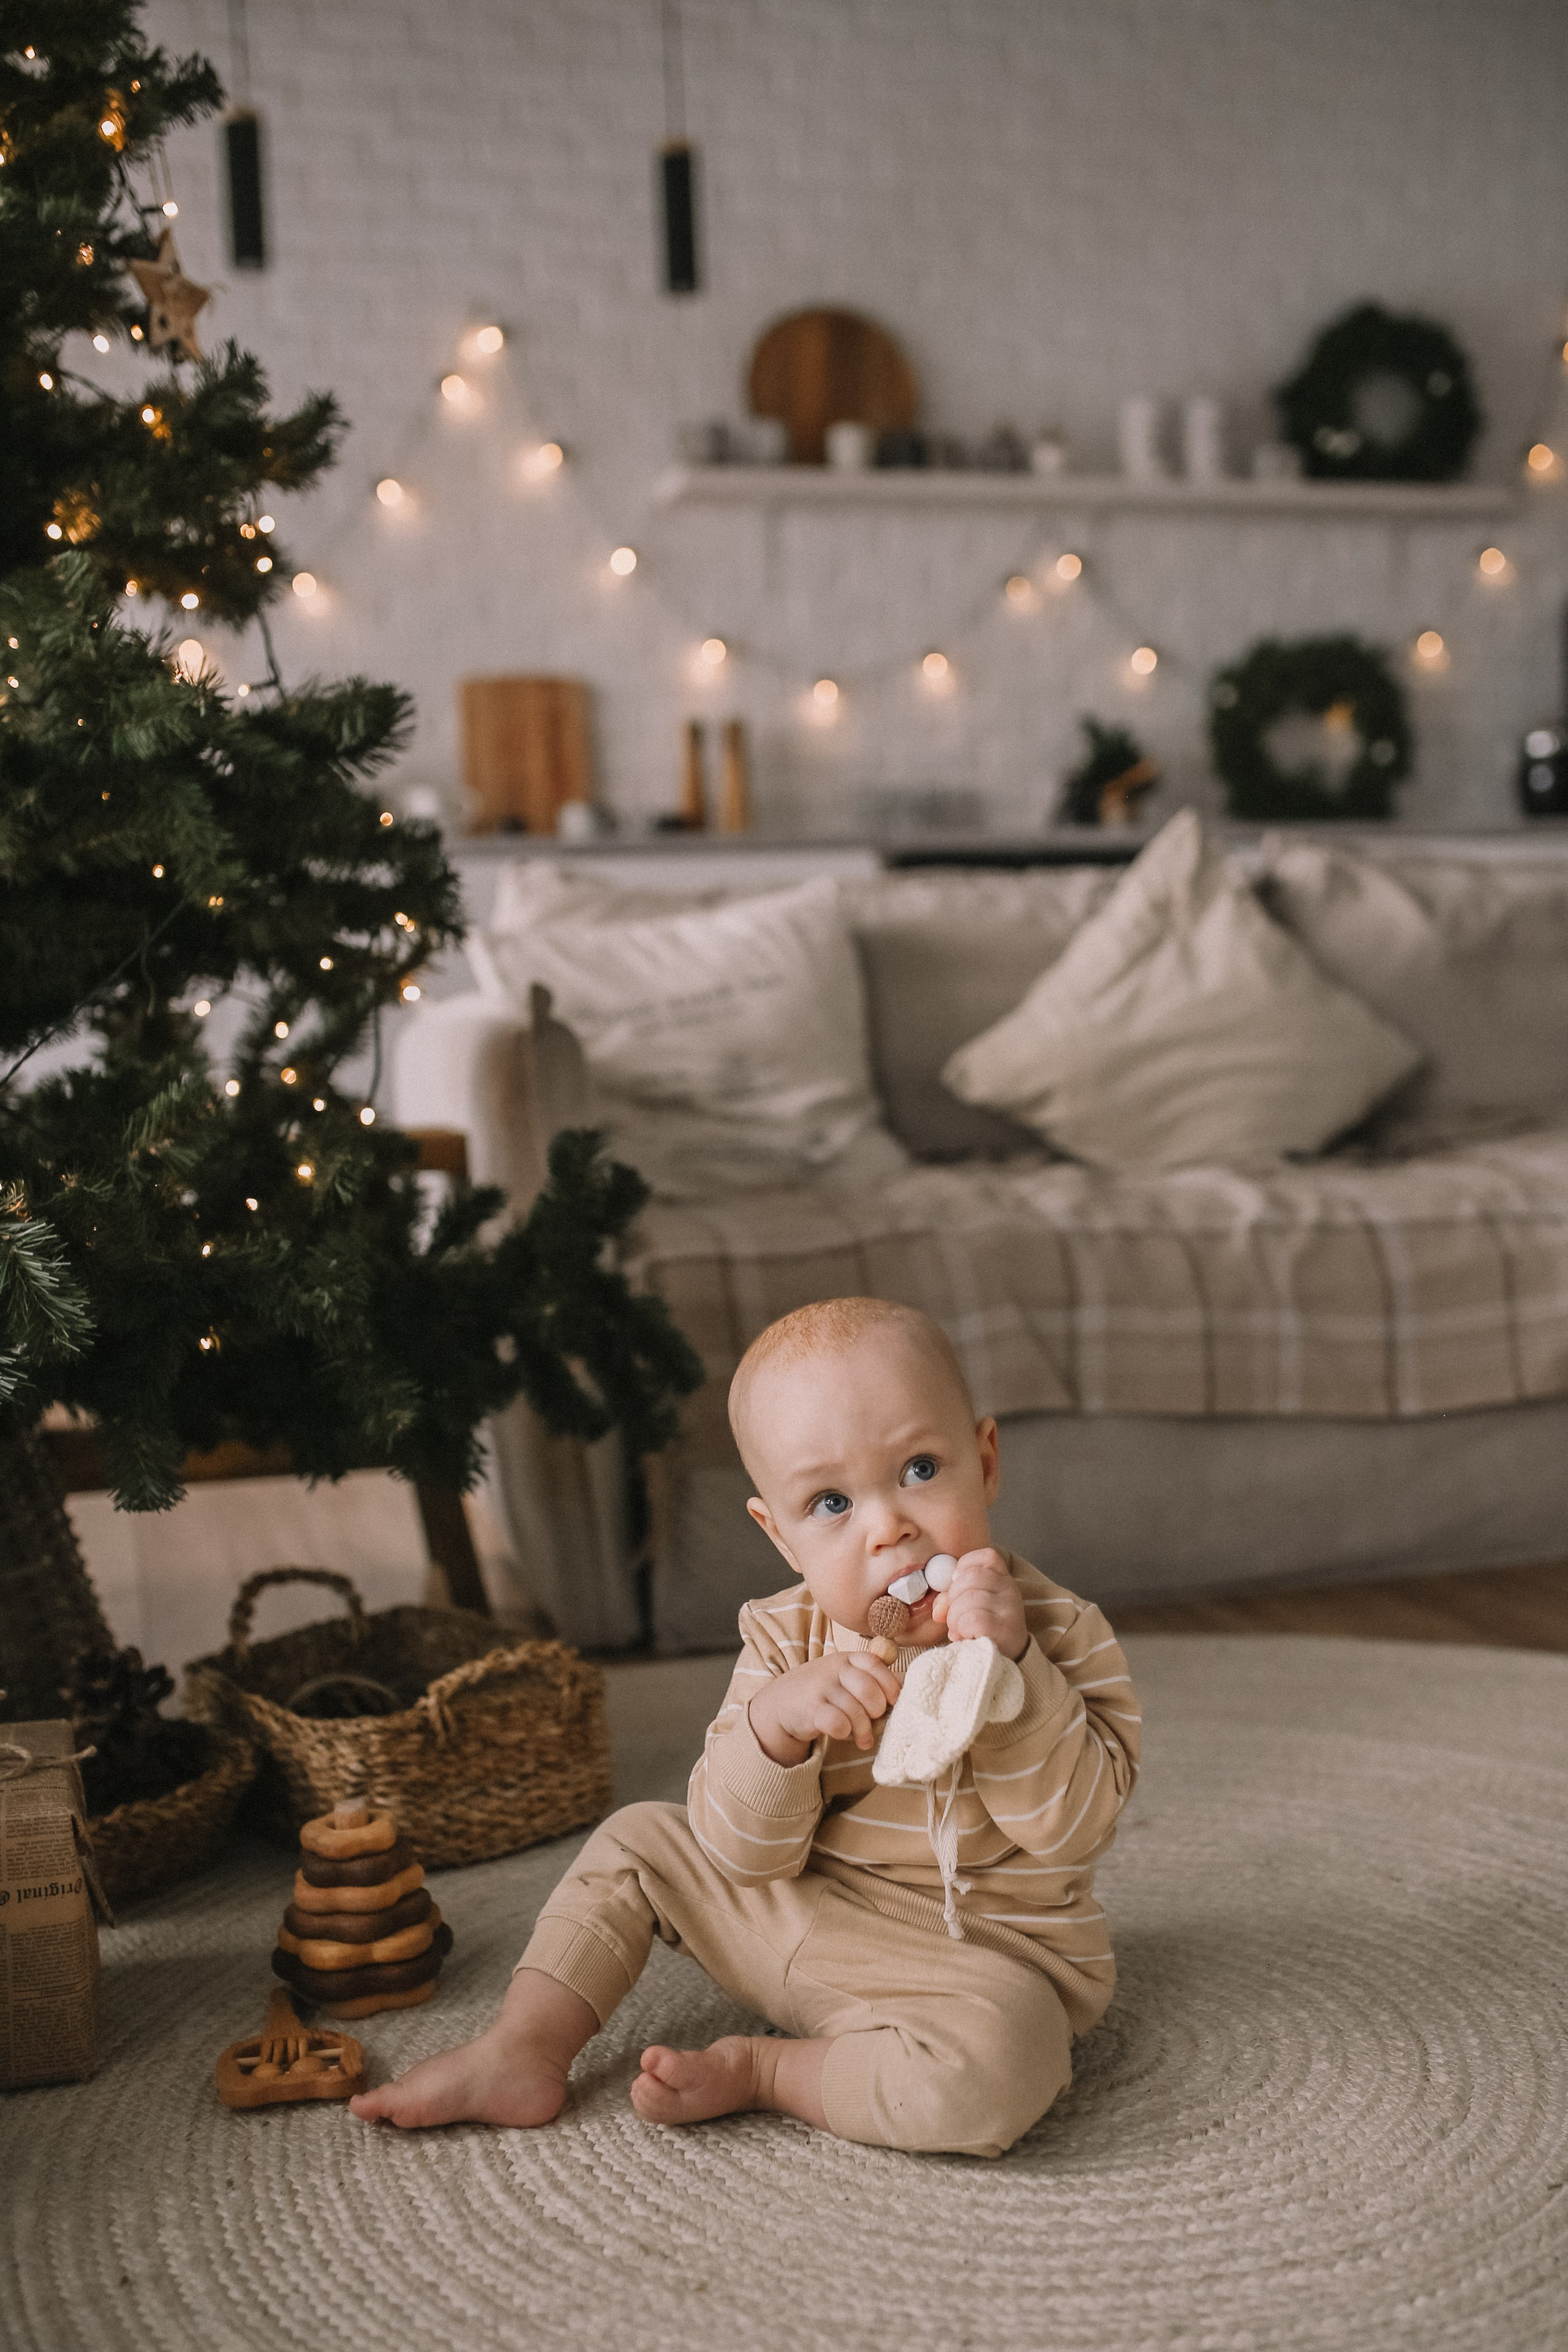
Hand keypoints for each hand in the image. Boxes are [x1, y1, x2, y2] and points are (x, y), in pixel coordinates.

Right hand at [748, 1652, 901, 1767]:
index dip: (889, 1684)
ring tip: (863, 1739)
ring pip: (856, 1711)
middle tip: (874, 1721)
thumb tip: (899, 1701)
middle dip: (876, 1711)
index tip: (893, 1701)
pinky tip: (841, 1734)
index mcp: (846, 1659)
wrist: (780, 1702)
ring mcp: (821, 1688)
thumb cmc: (822, 1692)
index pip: (874, 1664)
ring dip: (863, 1730)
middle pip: (869, 1690)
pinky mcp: (810, 1710)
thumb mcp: (842, 1676)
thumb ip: (868, 1681)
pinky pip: (838, 1723)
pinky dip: (844, 1732)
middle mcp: (834, 1670)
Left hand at [931, 1547, 1027, 1659]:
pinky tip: (966, 1637)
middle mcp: (1010, 1590)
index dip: (965, 1566)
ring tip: (960, 1630)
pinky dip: (962, 1629)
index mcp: (1003, 1580)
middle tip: (954, 1617)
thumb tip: (938, 1608)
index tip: (957, 1585)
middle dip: (952, 1598)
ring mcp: (1010, 1609)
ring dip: (955, 1618)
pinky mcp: (1005, 1629)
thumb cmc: (982, 1631)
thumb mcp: (968, 1608)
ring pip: (969, 1598)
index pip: (987, 1556)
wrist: (1005, 1663)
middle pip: (970, 1577)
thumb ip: (951, 1599)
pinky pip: (973, 1619)